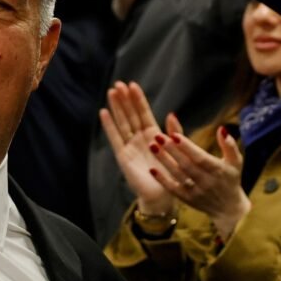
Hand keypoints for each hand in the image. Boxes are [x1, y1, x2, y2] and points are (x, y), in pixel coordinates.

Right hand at [98, 81, 174, 215]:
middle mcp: (140, 138)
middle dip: (125, 99)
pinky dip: (109, 125)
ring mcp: (130, 146)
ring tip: (111, 92)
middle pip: (130, 114)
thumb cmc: (172, 175)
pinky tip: (104, 112)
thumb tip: (171, 113)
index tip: (132, 84)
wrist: (162, 196)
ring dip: (116, 108)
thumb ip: (173, 132)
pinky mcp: (122, 156)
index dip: (138, 99)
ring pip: (122, 122)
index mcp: (153, 135)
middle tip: (118, 84)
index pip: (143, 113)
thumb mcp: (177, 150)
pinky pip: (114, 138)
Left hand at [149, 126, 251, 239]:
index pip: (200, 158)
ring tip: (152, 146)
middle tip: (157, 135)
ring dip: (163, 161)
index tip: (174, 135)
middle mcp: (206, 181)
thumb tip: (222, 129)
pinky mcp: (186, 199)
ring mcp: (195, 191)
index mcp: (218, 170)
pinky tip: (151, 169)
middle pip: (186, 164)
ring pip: (177, 174)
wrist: (228, 209)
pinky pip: (172, 189)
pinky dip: (162, 180)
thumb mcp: (236, 162)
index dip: (187, 147)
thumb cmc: (231, 179)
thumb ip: (229, 146)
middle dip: (171, 150)